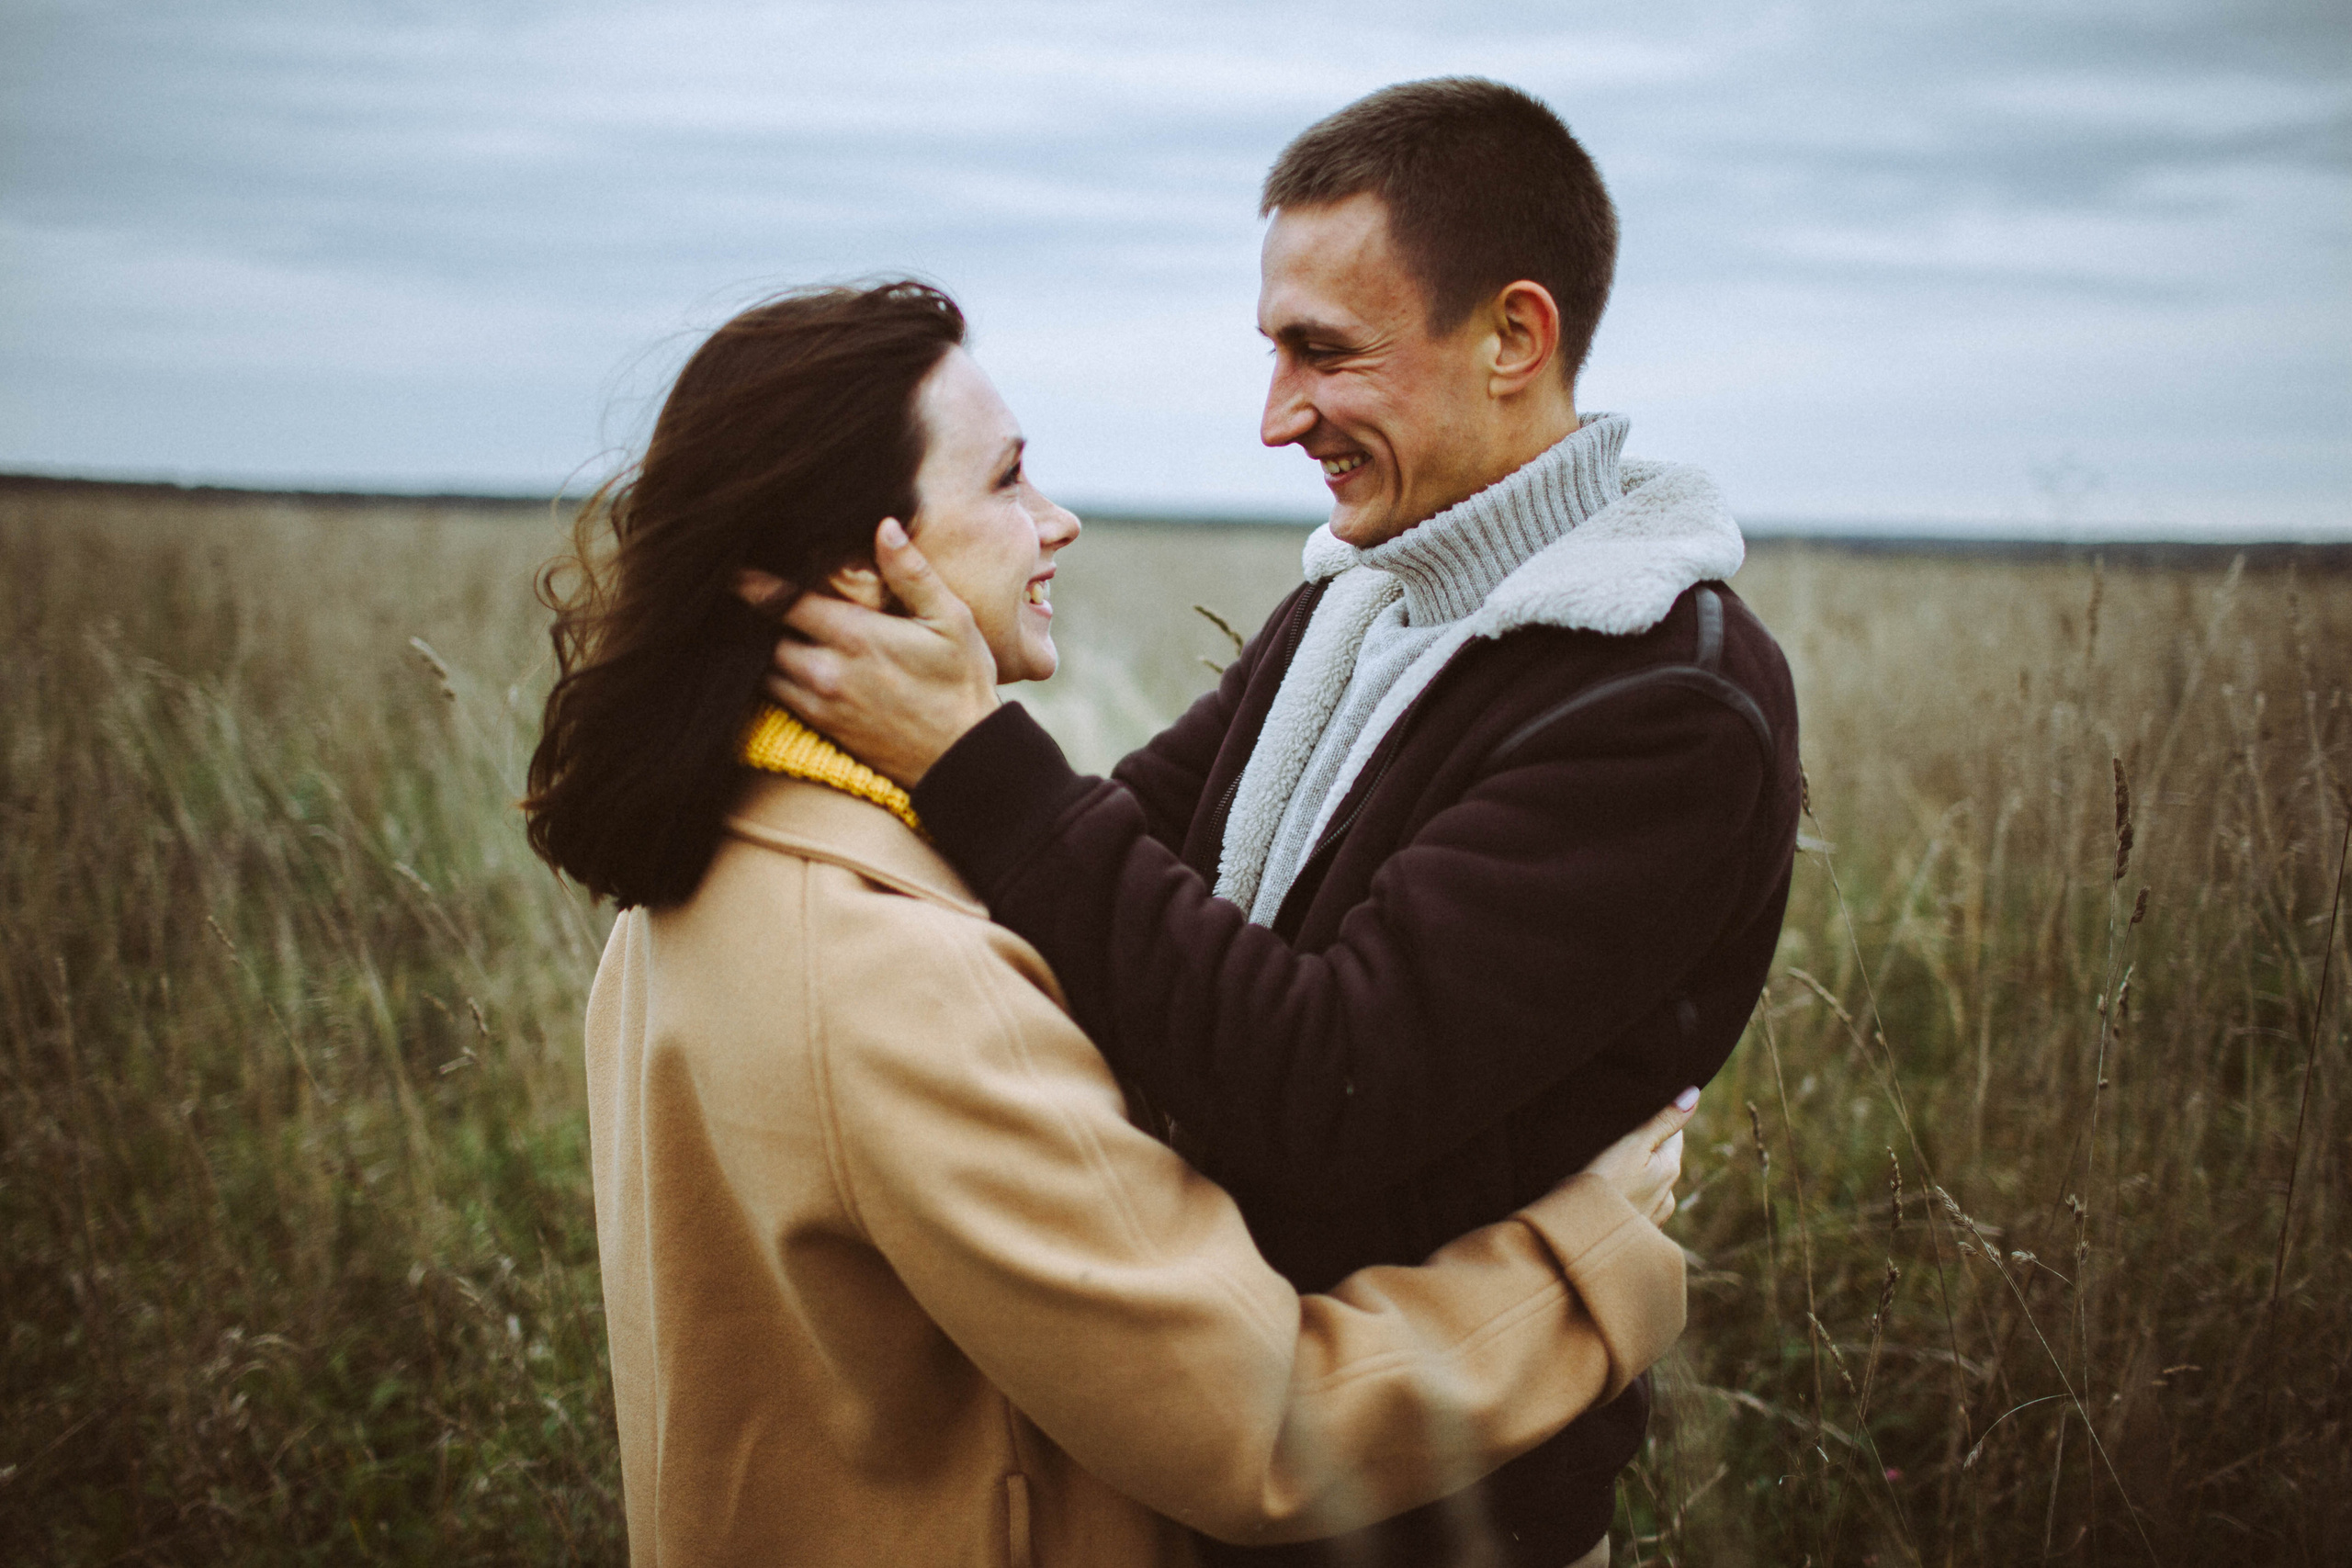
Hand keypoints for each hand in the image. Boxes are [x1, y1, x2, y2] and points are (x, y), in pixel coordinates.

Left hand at [734, 519, 1001, 786]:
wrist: (965, 758)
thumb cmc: (962, 683)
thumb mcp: (951, 620)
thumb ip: (912, 573)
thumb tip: (884, 526)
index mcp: (856, 636)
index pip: (784, 601)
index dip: (754, 582)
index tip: (731, 567)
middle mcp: (827, 670)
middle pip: (763, 635)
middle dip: (751, 615)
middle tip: (737, 594)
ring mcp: (820, 703)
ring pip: (763, 669)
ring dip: (756, 648)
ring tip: (753, 626)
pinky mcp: (821, 727)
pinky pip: (776, 697)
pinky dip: (769, 676)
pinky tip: (776, 661)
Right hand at [1578, 1087, 1698, 1226]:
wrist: (1581, 1241)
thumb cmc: (1603, 1186)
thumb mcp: (1632, 1145)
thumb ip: (1663, 1120)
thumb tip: (1693, 1094)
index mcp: (1670, 1170)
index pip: (1673, 1135)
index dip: (1654, 1122)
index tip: (1632, 1118)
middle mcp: (1668, 1196)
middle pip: (1658, 1161)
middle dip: (1641, 1152)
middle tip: (1611, 1145)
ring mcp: (1653, 1219)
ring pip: (1645, 1186)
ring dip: (1631, 1179)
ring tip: (1603, 1173)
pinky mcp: (1634, 1236)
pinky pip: (1632, 1209)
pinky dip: (1622, 1201)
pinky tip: (1603, 1199)